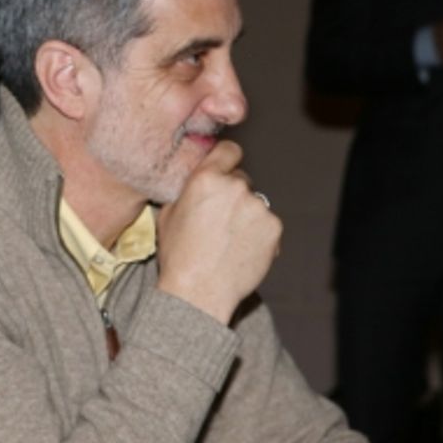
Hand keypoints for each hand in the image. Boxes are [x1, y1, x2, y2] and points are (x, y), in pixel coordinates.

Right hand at [154, 141, 280, 323]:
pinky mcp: (274, 228)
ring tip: (228, 243)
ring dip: (247, 216)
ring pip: (256, 204)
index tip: (225, 172)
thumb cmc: (178, 256)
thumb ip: (187, 191)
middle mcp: (235, 187)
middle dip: (234, 196)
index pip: (229, 150)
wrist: (199, 292)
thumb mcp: (168, 215)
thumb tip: (196, 182)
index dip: (226, 160)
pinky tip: (241, 251)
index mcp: (206, 179)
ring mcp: (258, 207)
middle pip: (242, 180)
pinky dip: (259, 235)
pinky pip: (268, 224)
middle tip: (219, 222)